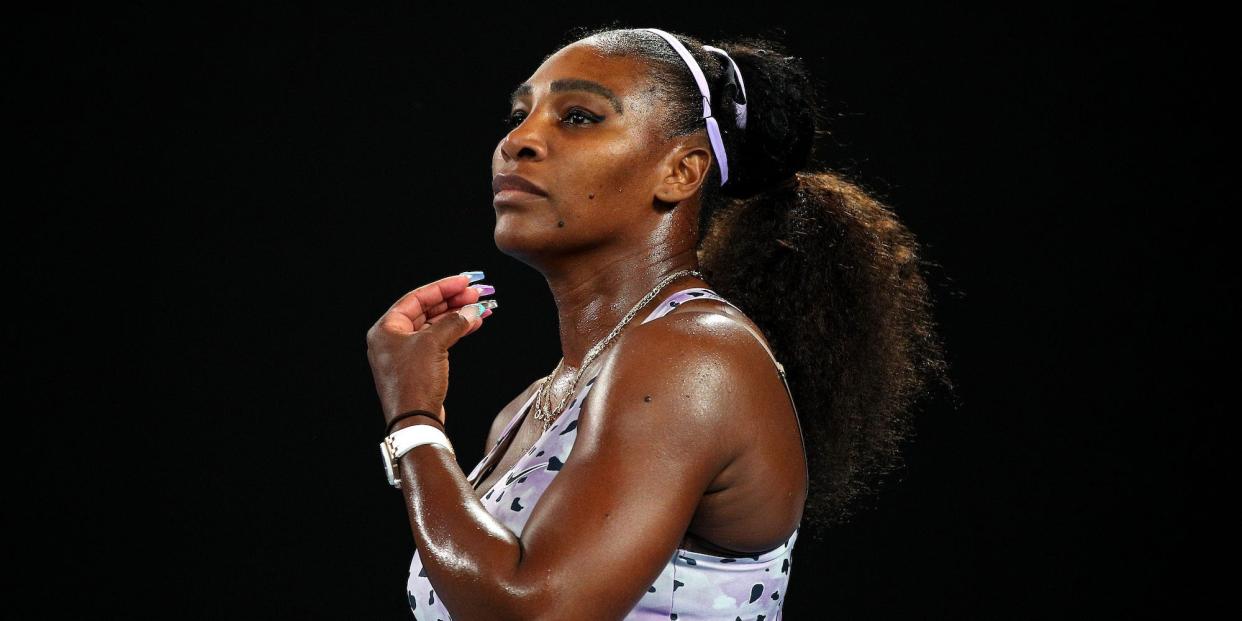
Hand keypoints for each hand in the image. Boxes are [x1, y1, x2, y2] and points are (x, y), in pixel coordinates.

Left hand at [366, 272, 494, 427]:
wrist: (415, 420)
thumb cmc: (413, 383)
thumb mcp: (433, 344)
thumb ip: (453, 323)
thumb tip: (471, 310)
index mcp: (386, 328)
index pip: (417, 297)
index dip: (443, 287)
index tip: (464, 281)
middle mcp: (393, 339)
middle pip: (427, 310)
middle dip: (453, 301)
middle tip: (476, 294)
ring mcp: (405, 353)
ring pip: (435, 325)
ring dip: (458, 316)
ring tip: (481, 308)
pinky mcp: (419, 366)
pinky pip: (438, 341)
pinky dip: (456, 332)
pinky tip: (473, 324)